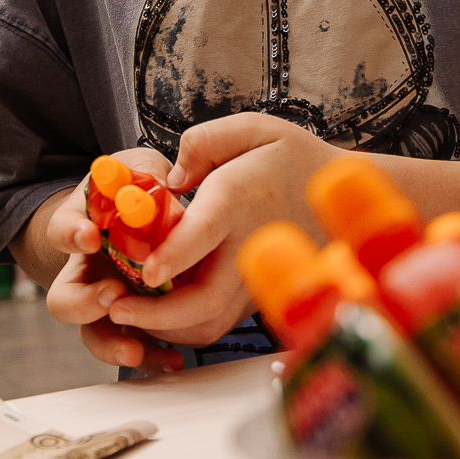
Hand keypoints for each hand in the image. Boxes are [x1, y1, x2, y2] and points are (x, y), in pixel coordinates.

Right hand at [37, 152, 186, 372]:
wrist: (144, 222)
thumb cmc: (138, 193)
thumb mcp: (141, 170)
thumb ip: (148, 174)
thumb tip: (163, 184)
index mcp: (83, 230)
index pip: (63, 230)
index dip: (71, 234)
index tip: (89, 235)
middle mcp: (86, 273)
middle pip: (64, 299)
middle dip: (85, 304)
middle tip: (113, 296)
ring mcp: (106, 303)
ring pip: (93, 334)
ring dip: (112, 344)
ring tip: (135, 350)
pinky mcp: (132, 324)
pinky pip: (134, 347)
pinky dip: (152, 357)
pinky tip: (172, 360)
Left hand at [103, 113, 339, 352]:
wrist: (343, 201)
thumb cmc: (294, 160)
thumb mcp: (254, 129)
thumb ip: (204, 142)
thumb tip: (170, 180)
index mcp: (238, 200)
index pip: (204, 233)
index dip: (174, 256)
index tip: (145, 272)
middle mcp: (247, 247)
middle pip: (204, 300)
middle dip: (156, 314)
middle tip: (116, 307)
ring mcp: (255, 279)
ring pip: (209, 323)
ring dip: (165, 328)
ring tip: (126, 314)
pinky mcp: (256, 297)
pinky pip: (218, 325)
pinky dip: (185, 329)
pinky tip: (158, 317)